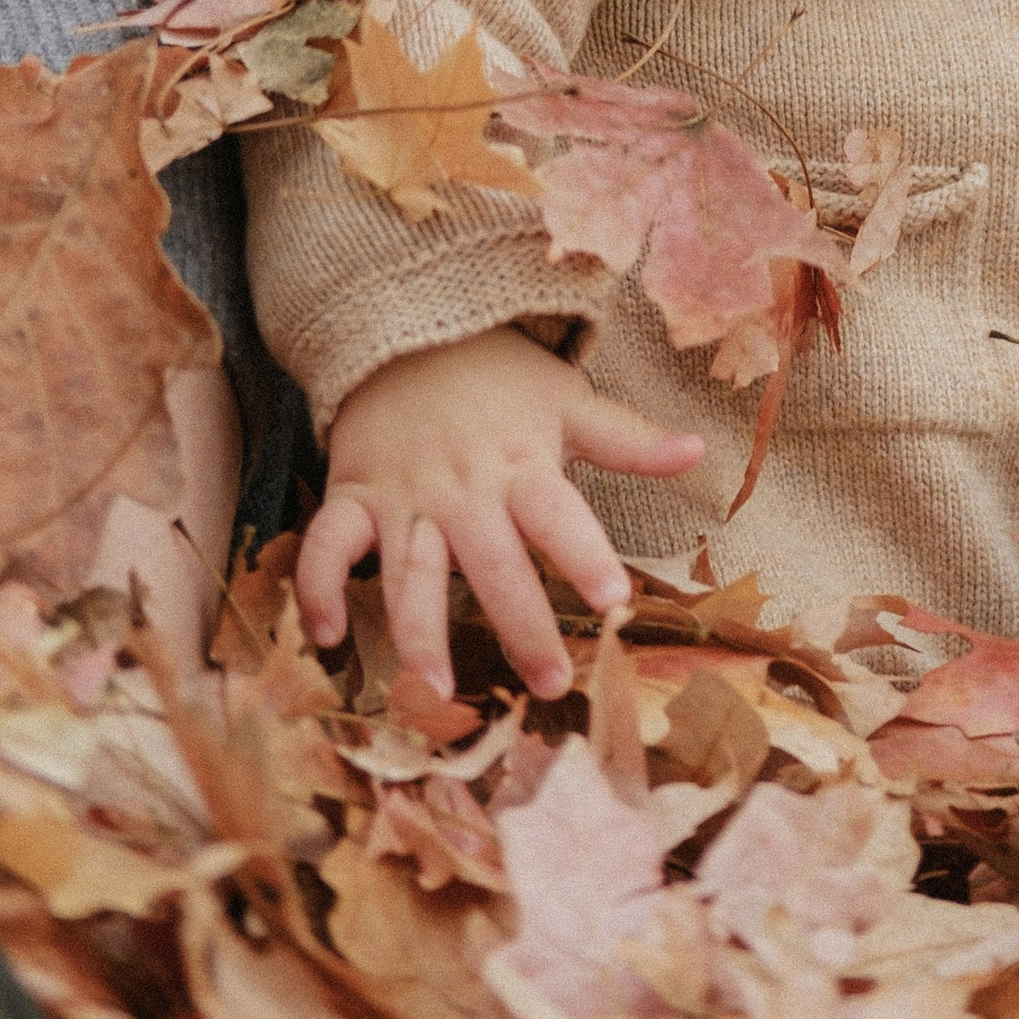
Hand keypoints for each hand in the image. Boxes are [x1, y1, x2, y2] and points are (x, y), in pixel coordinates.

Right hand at [294, 324, 702, 697]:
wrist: (408, 326)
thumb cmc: (497, 376)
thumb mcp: (565, 398)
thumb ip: (627, 438)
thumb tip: (699, 451)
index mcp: (521, 464)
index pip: (560, 514)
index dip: (585, 554)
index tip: (614, 601)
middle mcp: (463, 488)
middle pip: (493, 563)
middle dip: (520, 624)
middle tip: (550, 683)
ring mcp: (404, 495)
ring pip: (409, 569)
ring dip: (418, 630)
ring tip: (436, 691)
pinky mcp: (354, 496)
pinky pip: (327, 543)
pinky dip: (320, 586)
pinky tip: (329, 637)